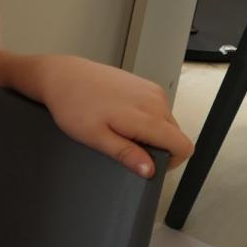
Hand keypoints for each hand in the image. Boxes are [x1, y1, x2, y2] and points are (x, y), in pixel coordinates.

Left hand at [0, 52, 193, 176]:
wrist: (63, 76)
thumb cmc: (74, 106)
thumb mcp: (95, 137)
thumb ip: (126, 154)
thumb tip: (149, 170)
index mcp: (147, 117)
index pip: (183, 146)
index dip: (172, 161)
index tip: (149, 164)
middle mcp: (156, 101)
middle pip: (175, 135)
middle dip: (157, 146)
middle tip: (124, 145)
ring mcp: (152, 90)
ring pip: (166, 122)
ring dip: (150, 132)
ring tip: (118, 128)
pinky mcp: (145, 84)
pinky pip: (157, 108)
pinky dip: (145, 118)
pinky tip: (119, 116)